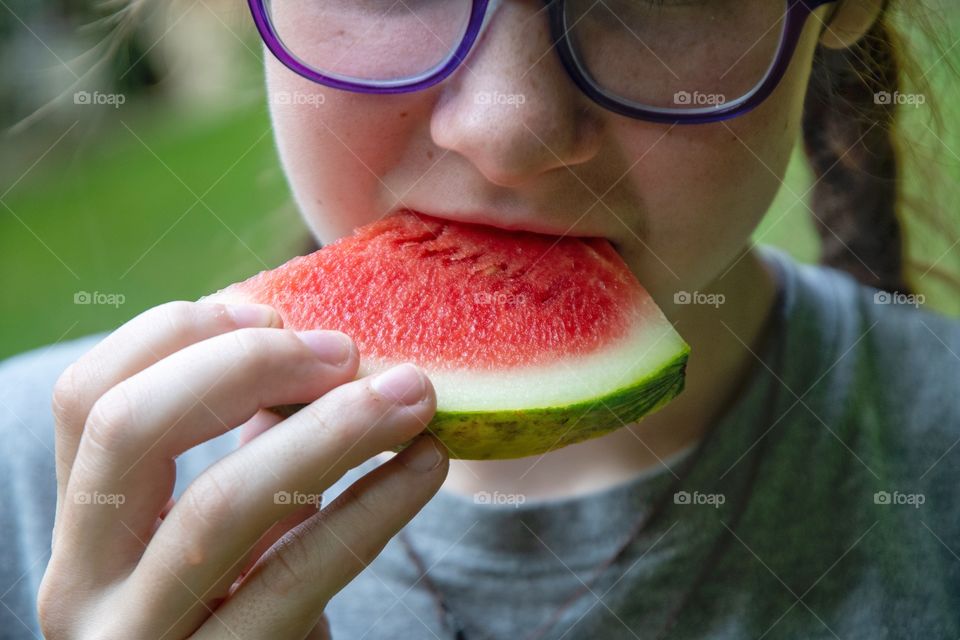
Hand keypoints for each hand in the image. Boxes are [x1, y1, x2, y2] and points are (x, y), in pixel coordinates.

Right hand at [37, 301, 447, 638]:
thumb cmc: (248, 610)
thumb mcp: (228, 529)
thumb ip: (247, 450)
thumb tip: (317, 347)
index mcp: (82, 530)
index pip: (87, 397)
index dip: (178, 335)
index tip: (272, 312)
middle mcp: (84, 586)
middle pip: (130, 427)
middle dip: (247, 364)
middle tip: (346, 352)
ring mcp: (144, 639)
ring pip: (221, 505)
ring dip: (331, 430)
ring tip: (411, 397)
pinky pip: (302, 574)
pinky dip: (375, 505)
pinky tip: (425, 465)